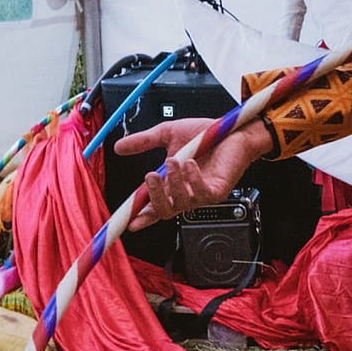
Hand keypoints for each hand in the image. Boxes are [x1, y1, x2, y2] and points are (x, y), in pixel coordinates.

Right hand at [114, 117, 272, 230]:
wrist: (233, 129)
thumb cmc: (205, 135)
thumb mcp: (168, 134)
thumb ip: (144, 142)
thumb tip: (118, 147)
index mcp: (172, 184)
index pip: (154, 206)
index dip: (141, 216)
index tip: (129, 221)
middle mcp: (186, 193)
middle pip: (165, 212)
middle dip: (154, 197)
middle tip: (150, 176)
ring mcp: (202, 195)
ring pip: (181, 203)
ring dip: (174, 182)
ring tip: (174, 160)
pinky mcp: (217, 191)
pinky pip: (201, 194)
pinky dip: (192, 179)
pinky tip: (191, 164)